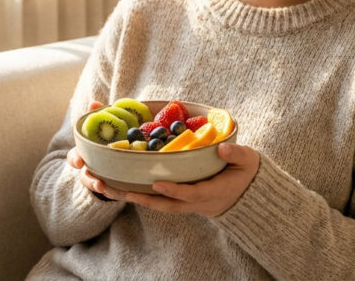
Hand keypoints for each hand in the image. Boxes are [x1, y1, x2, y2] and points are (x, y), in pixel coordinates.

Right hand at [66, 101, 129, 198]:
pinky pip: (116, 192)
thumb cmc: (110, 136)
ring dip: (104, 190)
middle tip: (99, 184)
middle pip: (86, 177)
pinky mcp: (116, 186)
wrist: (125, 152)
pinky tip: (128, 193)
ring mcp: (102, 178)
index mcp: (86, 153)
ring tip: (110, 190)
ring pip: (100, 187)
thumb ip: (99, 115)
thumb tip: (94, 103)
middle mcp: (91, 167)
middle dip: (90, 180)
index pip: (75, 157)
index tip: (79, 162)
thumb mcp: (106, 125)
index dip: (75, 160)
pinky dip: (119, 193)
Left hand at [123, 142, 259, 217]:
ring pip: (155, 204)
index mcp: (211, 193)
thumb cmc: (245, 173)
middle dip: (139, 198)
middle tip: (116, 190)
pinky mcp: (178, 199)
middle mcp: (194, 202)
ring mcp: (184, 203)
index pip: (190, 194)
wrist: (245, 194)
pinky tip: (118, 185)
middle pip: (164, 204)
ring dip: (131, 196)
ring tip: (106, 187)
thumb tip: (222, 149)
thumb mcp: (248, 161)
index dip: (174, 190)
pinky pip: (155, 199)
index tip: (158, 183)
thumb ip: (237, 155)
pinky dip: (136, 193)